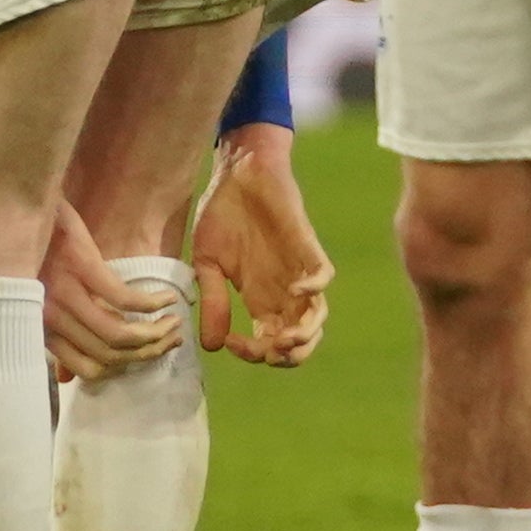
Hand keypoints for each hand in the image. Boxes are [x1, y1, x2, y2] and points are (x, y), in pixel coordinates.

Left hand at [40, 201, 186, 381]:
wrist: (14, 210)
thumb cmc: (27, 257)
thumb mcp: (37, 304)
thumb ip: (54, 341)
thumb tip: (68, 378)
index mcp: (42, 331)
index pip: (89, 370)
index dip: (125, 368)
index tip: (146, 353)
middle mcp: (52, 320)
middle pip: (110, 355)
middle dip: (149, 351)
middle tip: (172, 337)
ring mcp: (66, 295)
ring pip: (119, 334)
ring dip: (156, 332)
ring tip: (173, 320)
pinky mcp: (82, 266)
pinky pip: (125, 299)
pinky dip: (152, 303)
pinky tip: (166, 297)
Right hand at [193, 120, 333, 369]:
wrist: (238, 174)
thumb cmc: (222, 216)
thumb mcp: (207, 264)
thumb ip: (213, 302)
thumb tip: (211, 347)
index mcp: (259, 299)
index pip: (269, 344)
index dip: (254, 354)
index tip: (231, 344)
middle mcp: (282, 291)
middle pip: (301, 338)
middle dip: (289, 356)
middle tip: (268, 350)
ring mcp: (296, 270)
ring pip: (317, 314)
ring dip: (305, 334)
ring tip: (284, 338)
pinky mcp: (306, 246)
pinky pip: (323, 275)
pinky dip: (314, 290)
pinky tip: (293, 293)